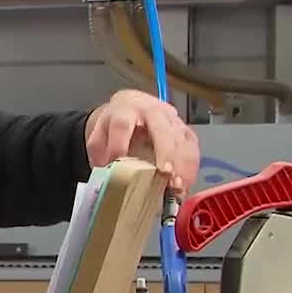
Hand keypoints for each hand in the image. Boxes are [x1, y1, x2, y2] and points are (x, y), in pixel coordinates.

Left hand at [86, 89, 200, 194]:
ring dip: (182, 163)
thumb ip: (99, 150)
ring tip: (177, 186)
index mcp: (125, 111)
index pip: (122, 125)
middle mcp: (152, 112)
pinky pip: (192, 146)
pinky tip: (186, 184)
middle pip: (161, 129)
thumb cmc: (115, 125)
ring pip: (181, 138)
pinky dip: (191, 166)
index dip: (120, 143)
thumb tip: (107, 172)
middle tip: (165, 173)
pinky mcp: (184, 130)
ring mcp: (172, 120)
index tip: (119, 163)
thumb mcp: (99, 134)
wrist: (131, 106)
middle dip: (165, 151)